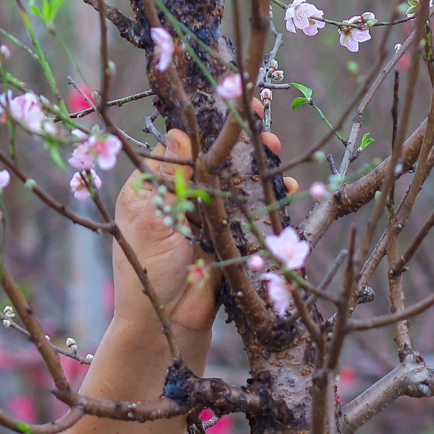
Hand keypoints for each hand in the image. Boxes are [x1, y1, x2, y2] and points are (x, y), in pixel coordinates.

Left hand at [109, 116, 295, 338]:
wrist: (167, 323)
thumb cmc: (147, 271)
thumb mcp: (152, 217)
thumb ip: (168, 177)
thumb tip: (181, 134)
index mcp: (151, 188)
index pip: (180, 147)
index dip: (206, 128)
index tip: (230, 110)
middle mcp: (180, 198)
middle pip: (213, 161)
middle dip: (240, 144)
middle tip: (264, 131)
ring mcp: (207, 219)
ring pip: (236, 184)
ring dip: (258, 168)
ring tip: (277, 155)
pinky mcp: (229, 239)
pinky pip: (250, 213)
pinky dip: (269, 201)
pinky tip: (286, 192)